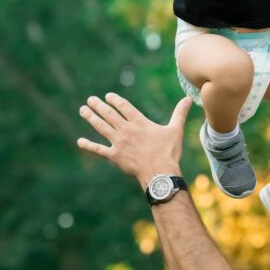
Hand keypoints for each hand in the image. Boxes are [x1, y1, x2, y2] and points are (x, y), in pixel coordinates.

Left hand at [77, 94, 191, 187]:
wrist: (160, 172)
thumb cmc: (169, 152)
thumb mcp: (175, 130)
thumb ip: (180, 113)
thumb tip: (189, 98)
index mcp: (140, 123)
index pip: (124, 107)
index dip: (115, 100)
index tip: (108, 96)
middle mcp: (126, 130)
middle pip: (109, 114)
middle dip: (99, 105)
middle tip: (90, 99)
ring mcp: (119, 143)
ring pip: (101, 127)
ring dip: (91, 118)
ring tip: (83, 110)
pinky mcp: (114, 156)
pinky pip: (98, 150)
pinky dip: (89, 146)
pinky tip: (80, 141)